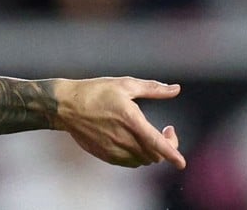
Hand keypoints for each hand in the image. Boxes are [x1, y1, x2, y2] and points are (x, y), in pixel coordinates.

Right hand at [53, 77, 186, 169]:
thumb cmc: (95, 91)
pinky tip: (132, 141)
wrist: (66, 106)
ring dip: (151, 152)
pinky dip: (137, 156)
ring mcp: (113, 149)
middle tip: (164, 131)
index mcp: (131, 120)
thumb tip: (176, 89)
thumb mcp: (125, 84)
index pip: (158, 144)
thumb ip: (153, 89)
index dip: (173, 154)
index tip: (181, 162)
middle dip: (165, 147)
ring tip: (147, 135)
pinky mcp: (105, 155)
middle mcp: (123, 138)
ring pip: (142, 160)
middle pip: (154, 156)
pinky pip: (128, 162)